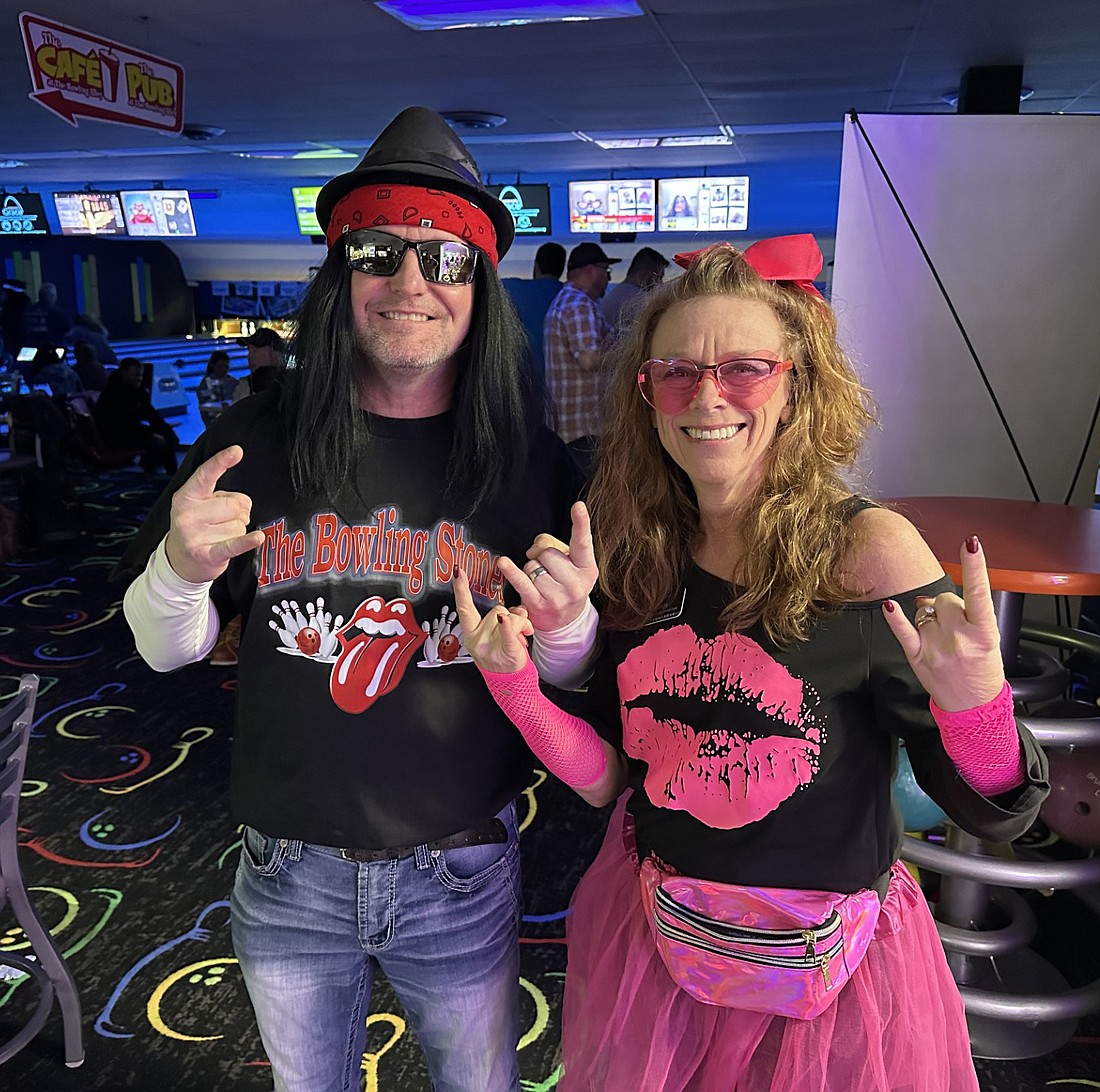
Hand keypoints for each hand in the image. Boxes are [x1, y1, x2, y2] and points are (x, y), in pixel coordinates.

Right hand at [164, 445, 264, 583]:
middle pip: (234, 505)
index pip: (206, 475)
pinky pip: (233, 544)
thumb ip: (220, 496)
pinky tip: (257, 538)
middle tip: (226, 521)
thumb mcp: (200, 505)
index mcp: (186, 496)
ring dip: (238, 531)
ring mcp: (195, 536)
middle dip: (238, 512)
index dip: (222, 461)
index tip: (236, 451)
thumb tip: (243, 505)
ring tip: (221, 536)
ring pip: (238, 525)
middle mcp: (188, 514)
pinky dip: (247, 542)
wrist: (179, 561)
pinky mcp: (206, 555)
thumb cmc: (196, 527)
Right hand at [453, 567, 532, 673]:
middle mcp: (478, 640)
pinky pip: (508, 634)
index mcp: (472, 634)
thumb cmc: (502, 657)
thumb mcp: (494, 635)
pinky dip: (507, 626)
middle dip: (509, 614)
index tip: (457, 571)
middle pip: (496, 609)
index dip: (460, 588)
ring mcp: (490, 647)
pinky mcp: (506, 652)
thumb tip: (517, 608)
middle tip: (517, 627)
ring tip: (523, 635)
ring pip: (508, 616)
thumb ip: (502, 617)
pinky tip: (504, 620)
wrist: (510, 683)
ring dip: (521, 622)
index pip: (464, 608)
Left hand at [497, 502, 597, 632]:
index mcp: (587, 569)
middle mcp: (576, 584)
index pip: (583, 543)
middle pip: (548, 553)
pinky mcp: (539, 605)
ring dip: (531, 570)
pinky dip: (511, 571)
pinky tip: (504, 563)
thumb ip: (557, 548)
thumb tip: (535, 548)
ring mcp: (558, 596)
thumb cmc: (566, 585)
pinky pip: (521, 581)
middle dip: (542, 556)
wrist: (565, 622)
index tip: (578, 507)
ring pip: (532, 566)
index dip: (581, 523)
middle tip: (548, 569)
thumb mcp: (572, 566)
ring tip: (541, 583)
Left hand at [882, 536, 1005, 711]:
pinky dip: (895, 618)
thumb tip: (928, 599)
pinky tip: (889, 606)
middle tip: (955, 626)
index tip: (971, 543)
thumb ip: (961, 614)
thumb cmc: (982, 671)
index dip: (976, 566)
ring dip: (929, 617)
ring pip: (924, 611)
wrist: (973, 707)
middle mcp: (959, 638)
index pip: (979, 592)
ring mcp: (936, 648)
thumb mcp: (987, 640)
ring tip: (942, 638)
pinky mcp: (917, 656)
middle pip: (944, 599)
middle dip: (947, 605)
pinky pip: (903, 631)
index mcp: (983, 633)